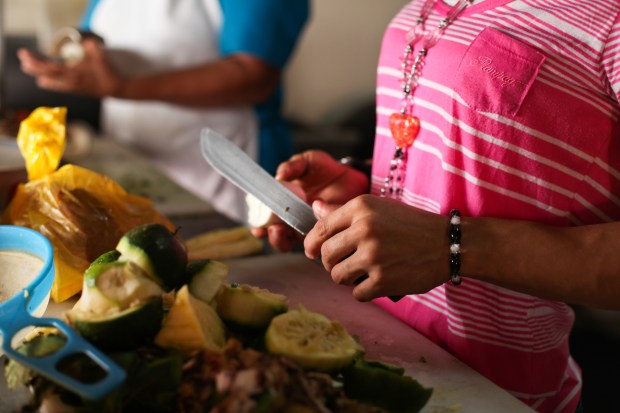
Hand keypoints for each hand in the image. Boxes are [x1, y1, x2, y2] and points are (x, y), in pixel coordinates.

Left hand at [18, 38, 123, 97]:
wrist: (116, 88)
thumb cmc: (108, 73)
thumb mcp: (101, 56)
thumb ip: (91, 47)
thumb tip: (84, 42)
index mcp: (74, 74)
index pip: (49, 69)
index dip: (36, 62)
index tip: (26, 56)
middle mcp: (70, 82)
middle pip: (46, 76)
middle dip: (33, 67)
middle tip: (23, 60)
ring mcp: (72, 87)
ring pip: (50, 82)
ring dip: (39, 74)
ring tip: (29, 67)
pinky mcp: (75, 89)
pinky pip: (57, 86)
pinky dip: (48, 82)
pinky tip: (43, 80)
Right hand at [251, 150, 368, 251]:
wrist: (353, 176)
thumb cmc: (326, 169)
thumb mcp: (308, 162)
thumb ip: (293, 166)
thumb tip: (279, 176)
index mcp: (285, 204)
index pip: (267, 219)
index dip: (260, 226)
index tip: (258, 227)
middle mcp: (294, 219)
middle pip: (278, 236)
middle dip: (273, 236)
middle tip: (274, 229)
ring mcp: (309, 227)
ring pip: (294, 242)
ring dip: (285, 241)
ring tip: (283, 232)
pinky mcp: (326, 232)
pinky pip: (316, 242)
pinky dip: (311, 242)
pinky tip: (309, 236)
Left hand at [304, 194, 449, 300]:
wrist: (449, 243)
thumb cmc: (411, 226)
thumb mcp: (379, 209)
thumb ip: (345, 212)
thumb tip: (315, 209)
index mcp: (361, 208)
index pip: (321, 229)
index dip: (311, 244)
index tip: (311, 252)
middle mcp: (364, 229)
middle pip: (325, 255)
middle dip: (330, 263)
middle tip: (345, 264)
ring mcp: (373, 256)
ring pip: (336, 276)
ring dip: (346, 279)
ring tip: (362, 273)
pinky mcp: (383, 281)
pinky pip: (356, 293)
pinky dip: (364, 292)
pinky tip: (376, 283)